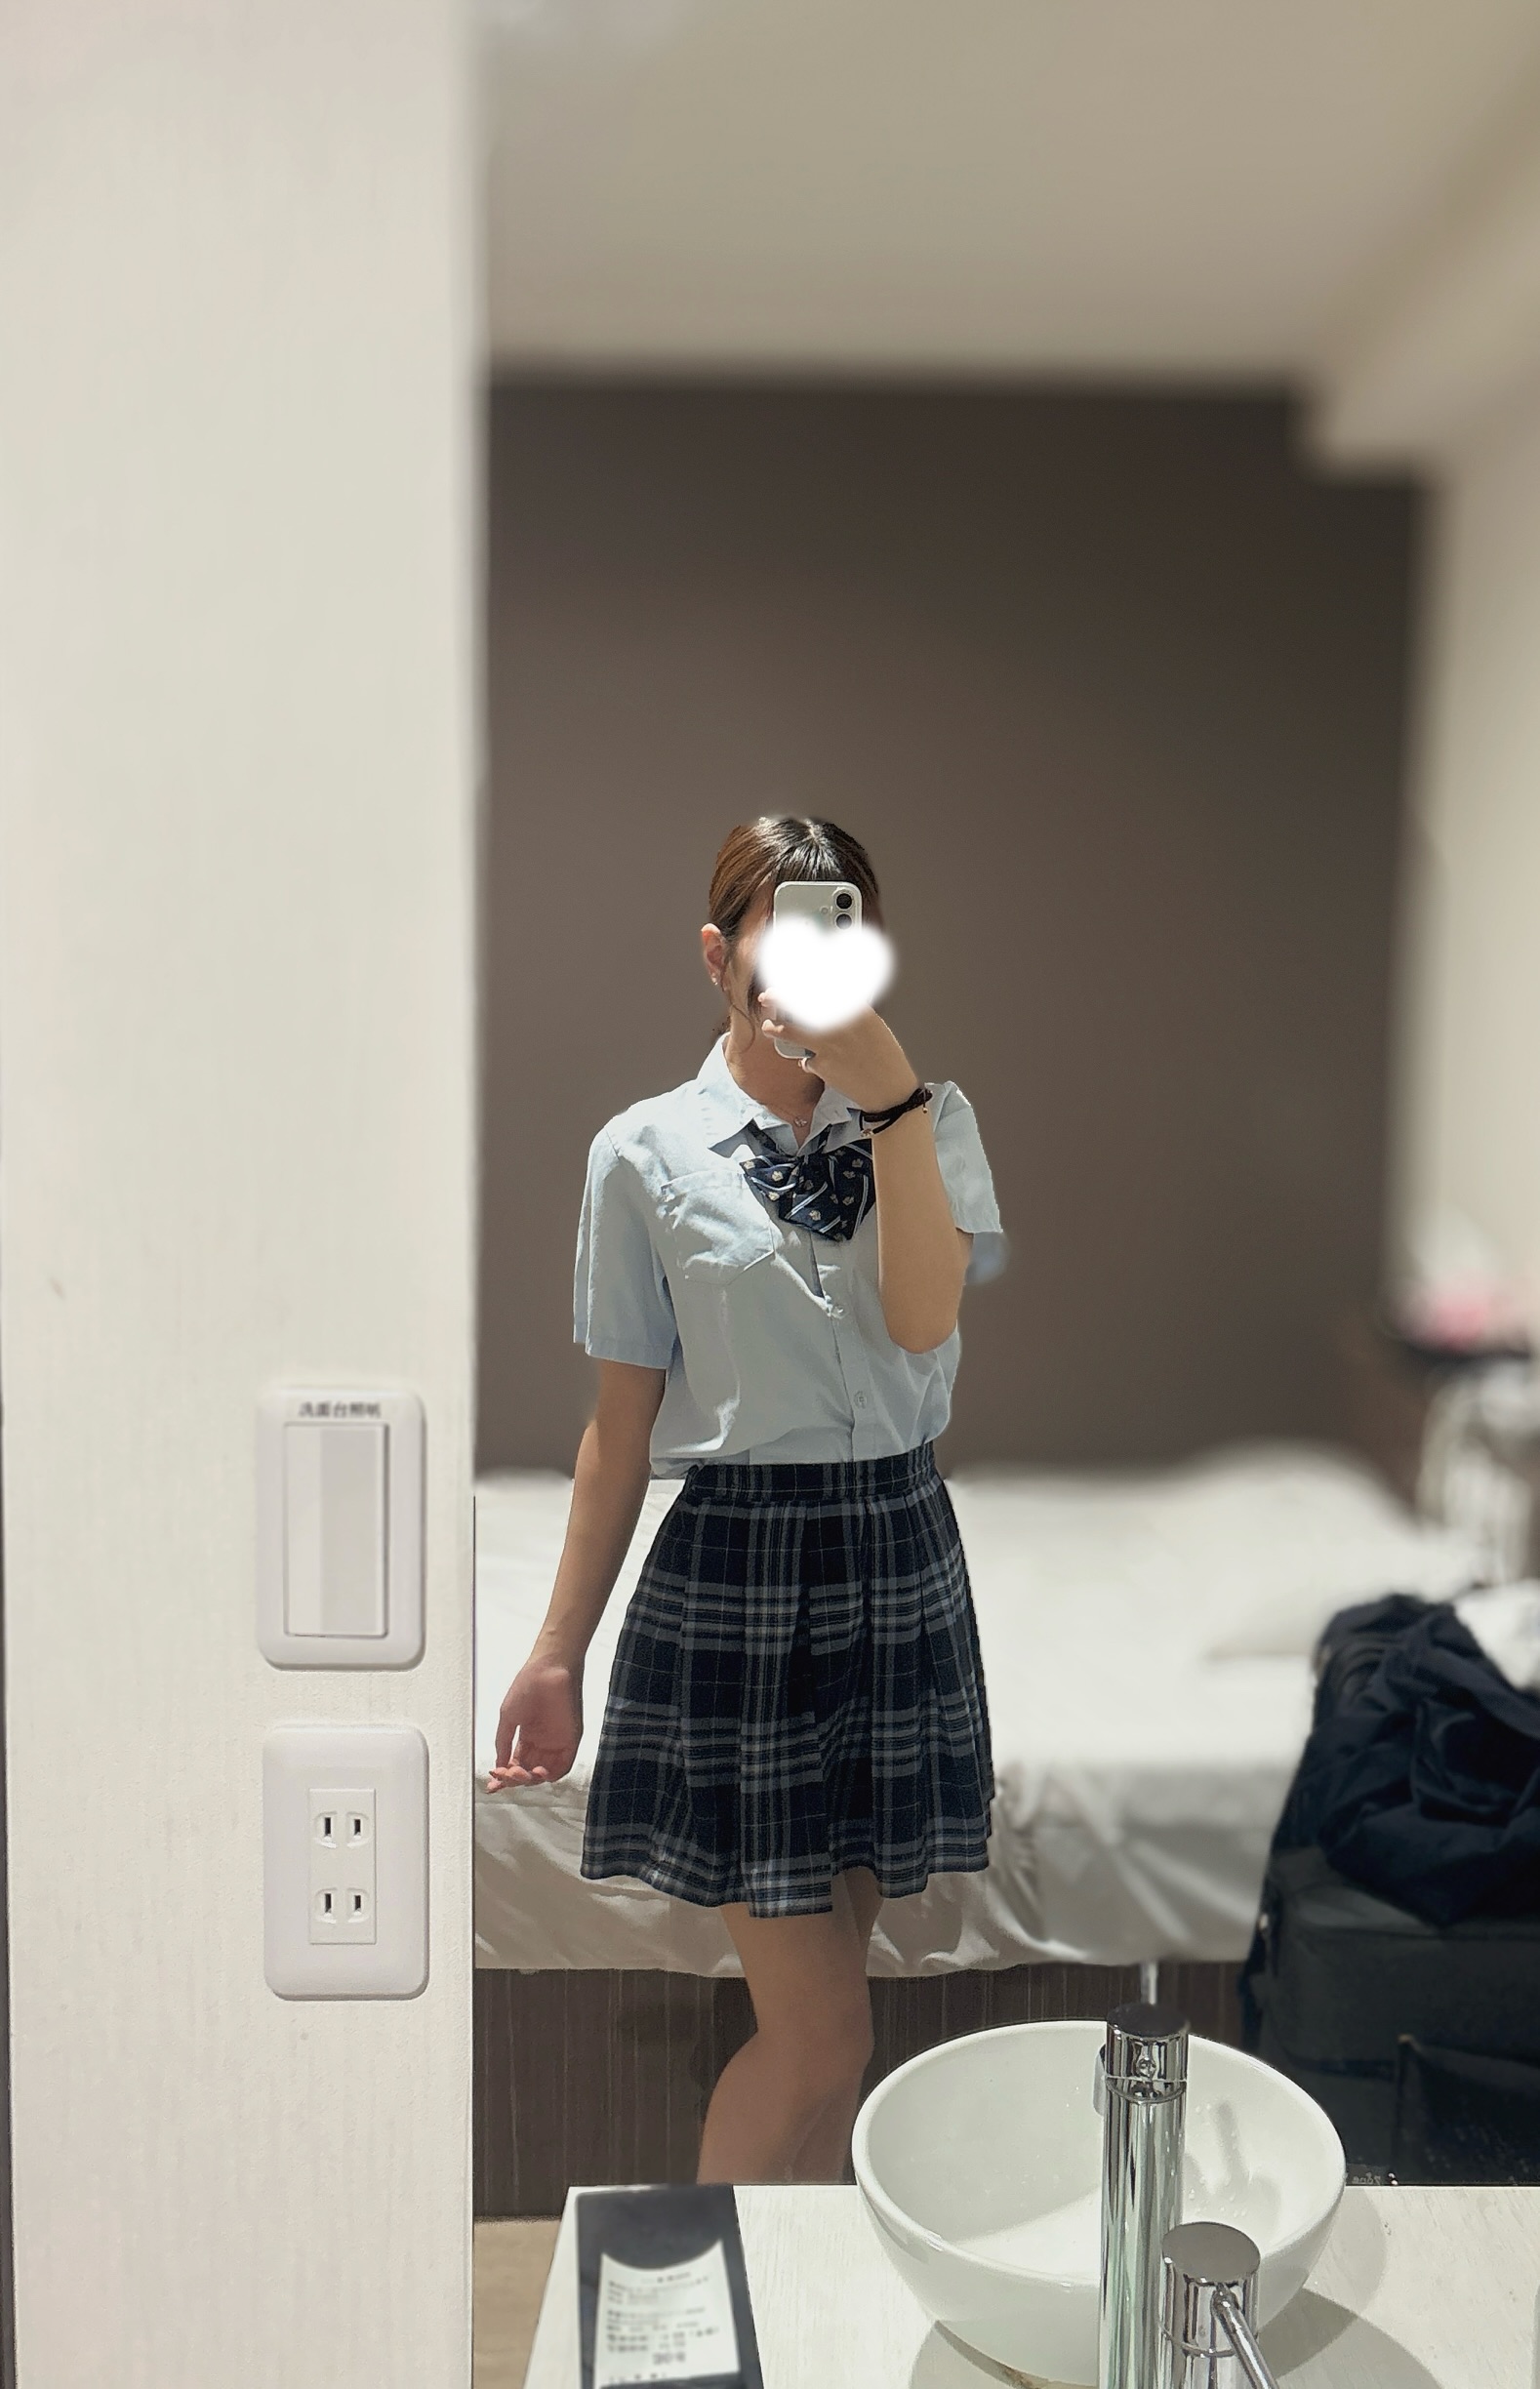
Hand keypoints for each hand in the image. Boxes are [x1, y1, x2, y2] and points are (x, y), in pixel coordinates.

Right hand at [485, 1655, 582, 1790]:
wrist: (548, 1668)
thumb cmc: (527, 1685)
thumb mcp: (508, 1717)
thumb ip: (503, 1742)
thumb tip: (498, 1765)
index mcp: (528, 1737)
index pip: (516, 1765)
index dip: (504, 1778)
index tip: (492, 1785)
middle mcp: (542, 1742)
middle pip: (528, 1772)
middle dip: (514, 1779)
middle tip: (504, 1775)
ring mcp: (556, 1742)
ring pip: (544, 1774)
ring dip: (529, 1779)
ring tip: (518, 1772)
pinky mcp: (571, 1740)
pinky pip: (563, 1766)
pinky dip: (550, 1775)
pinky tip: (537, 1771)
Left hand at [757, 989, 918, 1114]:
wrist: (890, 1089)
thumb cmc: (885, 1056)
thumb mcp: (873, 1026)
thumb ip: (851, 1013)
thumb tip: (831, 1002)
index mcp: (855, 1009)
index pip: (822, 989)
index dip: (799, 983)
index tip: (790, 979)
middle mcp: (839, 1023)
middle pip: (799, 1005)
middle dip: (779, 998)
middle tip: (768, 995)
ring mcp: (828, 1044)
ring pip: (791, 1031)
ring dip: (775, 1028)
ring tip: (768, 1026)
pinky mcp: (822, 1065)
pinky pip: (806, 1060)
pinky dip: (809, 1062)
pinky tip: (816, 1065)